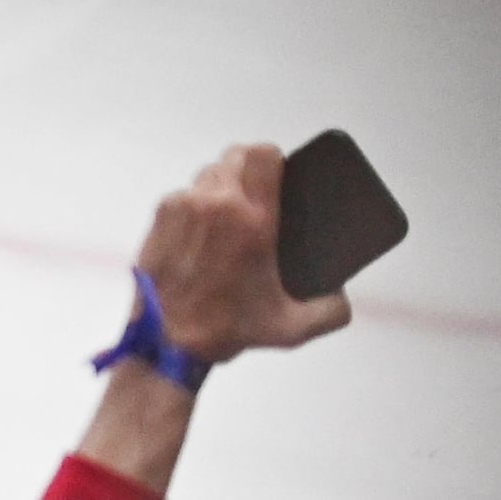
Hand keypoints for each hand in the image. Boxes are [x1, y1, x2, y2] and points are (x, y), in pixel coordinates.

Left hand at [136, 144, 354, 361]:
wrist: (165, 345)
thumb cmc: (223, 331)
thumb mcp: (292, 328)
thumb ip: (332, 311)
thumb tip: (342, 296)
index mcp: (252, 221)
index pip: (262, 154)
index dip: (274, 158)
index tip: (280, 175)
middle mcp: (215, 206)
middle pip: (234, 155)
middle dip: (249, 169)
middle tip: (258, 195)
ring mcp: (181, 209)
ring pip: (208, 174)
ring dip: (222, 185)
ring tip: (229, 214)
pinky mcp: (158, 220)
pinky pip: (184, 195)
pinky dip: (196, 206)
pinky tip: (203, 233)